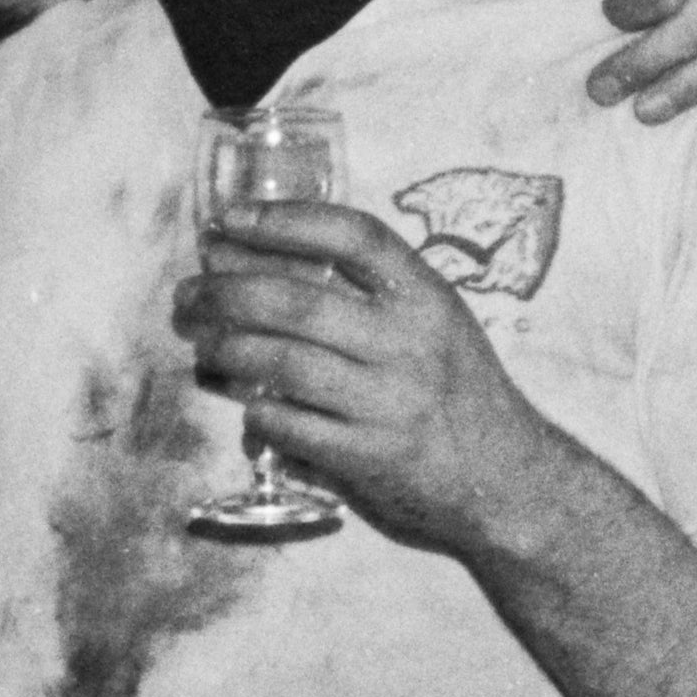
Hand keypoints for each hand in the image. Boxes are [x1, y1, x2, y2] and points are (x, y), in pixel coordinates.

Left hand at [176, 201, 553, 556]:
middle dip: (227, 291)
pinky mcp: (368, 457)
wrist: (507, 478)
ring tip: (201, 342)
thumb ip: (375, 294)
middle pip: (298, 301)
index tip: (231, 218)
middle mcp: (409, 343)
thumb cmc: (459, 392)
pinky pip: (287, 425)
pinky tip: (242, 404)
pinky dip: (253, 412)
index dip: (286, 220)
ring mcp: (388, 401)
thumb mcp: (437, 324)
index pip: (354, 236)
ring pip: (281, 363)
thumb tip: (269, 260)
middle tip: (190, 292)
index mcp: (427, 297)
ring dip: (225, 349)